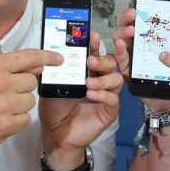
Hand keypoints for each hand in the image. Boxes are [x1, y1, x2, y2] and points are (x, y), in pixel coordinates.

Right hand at [0, 49, 63, 155]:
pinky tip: (0, 119)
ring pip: (30, 101)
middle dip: (21, 87)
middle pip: (31, 82)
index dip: (47, 56)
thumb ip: (5, 66)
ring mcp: (3, 107)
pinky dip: (16, 120)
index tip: (58, 58)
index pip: (28, 57)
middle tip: (4, 93)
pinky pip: (25, 119)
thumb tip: (35, 65)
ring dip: (19, 104)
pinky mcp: (6, 126)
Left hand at [39, 32, 122, 168]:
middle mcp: (99, 80)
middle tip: (91, 61)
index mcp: (87, 71)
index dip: (96, 44)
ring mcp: (106, 95)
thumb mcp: (52, 85)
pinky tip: (92, 95)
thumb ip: (57, 70)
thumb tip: (53, 52)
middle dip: (104, 59)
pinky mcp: (109, 111)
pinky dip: (103, 95)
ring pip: (116, 80)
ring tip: (88, 83)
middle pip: (112, 63)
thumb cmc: (54, 108)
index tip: (92, 36)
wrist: (55, 134)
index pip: (96, 53)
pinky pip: (113, 100)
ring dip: (104, 79)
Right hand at [113, 7, 169, 112]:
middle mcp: (138, 45)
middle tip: (133, 13)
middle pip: (127, 26)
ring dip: (122, 31)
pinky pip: (120, 59)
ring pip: (120, 40)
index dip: (139, 11)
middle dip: (126, 17)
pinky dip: (119, 50)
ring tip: (131, 29)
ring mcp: (131, 57)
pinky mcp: (128, 70)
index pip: (141, 21)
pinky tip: (122, 44)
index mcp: (150, 39)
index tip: (141, 5)